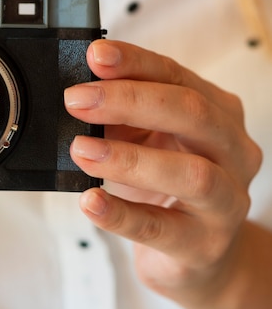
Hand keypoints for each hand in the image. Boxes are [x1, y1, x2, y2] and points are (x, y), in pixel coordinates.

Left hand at [64, 40, 261, 308]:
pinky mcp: (203, 245)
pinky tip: (90, 202)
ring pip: (191, 173)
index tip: (94, 55)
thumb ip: (120, 117)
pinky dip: (121, 214)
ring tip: (81, 150)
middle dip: (129, 101)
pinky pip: (161, 227)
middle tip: (76, 100)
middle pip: (192, 113)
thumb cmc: (166, 185)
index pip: (176, 76)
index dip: (134, 63)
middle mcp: (232, 151)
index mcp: (217, 113)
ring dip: (129, 158)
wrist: (198, 253)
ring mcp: (226, 201)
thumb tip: (79, 94)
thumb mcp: (144, 140)